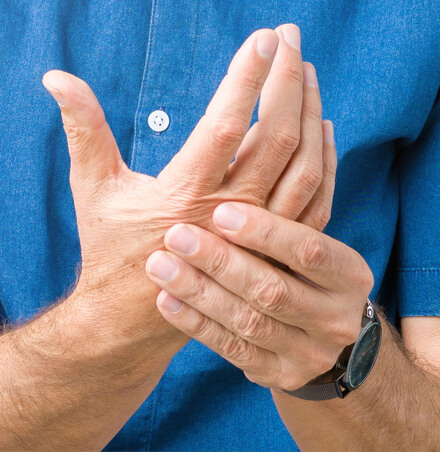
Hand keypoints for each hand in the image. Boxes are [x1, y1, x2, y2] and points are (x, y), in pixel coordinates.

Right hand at [42, 24, 325, 364]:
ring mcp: (258, 237)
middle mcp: (229, 216)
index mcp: (184, 197)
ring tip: (306, 72)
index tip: (262, 39)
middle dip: (287, 81)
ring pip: (304, 168)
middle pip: (276, 139)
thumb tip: (58, 79)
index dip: (246, 78)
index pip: (226, 125)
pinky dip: (324, 160)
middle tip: (289, 38)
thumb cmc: (112, 252)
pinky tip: (322, 127)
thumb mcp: (94, 190)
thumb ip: (84, 132)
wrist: (134, 316)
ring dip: (310, 114)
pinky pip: (314, 201)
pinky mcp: (272, 248)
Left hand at [146, 200, 373, 390]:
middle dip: (221, 262)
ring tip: (160, 265)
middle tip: (176, 235)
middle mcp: (336, 317)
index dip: (266, 231)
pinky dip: (197, 324)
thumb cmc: (308, 275)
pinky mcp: (281, 374)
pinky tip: (167, 301)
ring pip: (249, 322)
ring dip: (200, 292)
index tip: (220, 210)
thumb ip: (301, 201)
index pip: (309, 249)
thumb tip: (310, 127)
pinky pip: (233, 350)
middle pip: (274, 289)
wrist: (321, 334)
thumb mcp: (314, 242)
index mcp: (350, 274)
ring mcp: (311, 353)